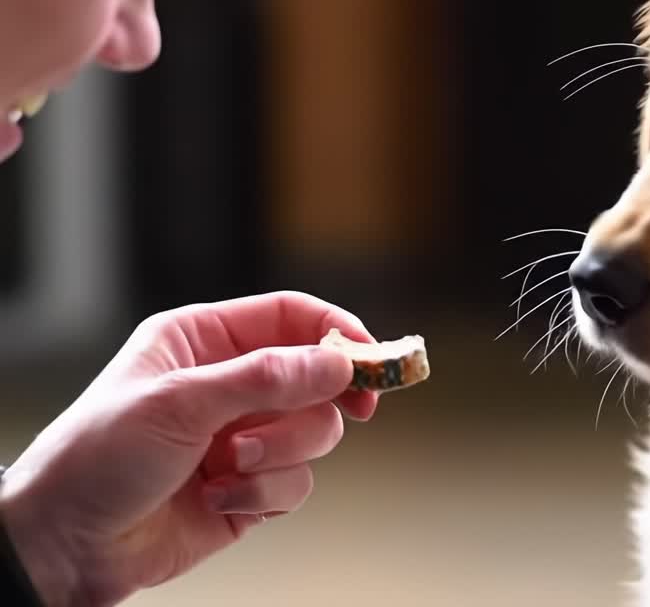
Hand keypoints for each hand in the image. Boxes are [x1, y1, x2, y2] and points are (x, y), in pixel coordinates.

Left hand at [0, 291, 379, 606]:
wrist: (63, 546)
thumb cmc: (96, 458)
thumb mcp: (178, 402)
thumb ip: (265, 378)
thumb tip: (339, 363)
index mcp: (204, 341)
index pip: (290, 318)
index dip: (337, 333)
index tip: (372, 360)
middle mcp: (229, 385)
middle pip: (317, 378)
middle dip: (315, 405)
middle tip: (356, 412)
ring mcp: (242, 438)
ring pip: (314, 434)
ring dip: (279, 455)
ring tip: (228, 467)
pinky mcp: (250, 489)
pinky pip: (295, 483)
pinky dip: (264, 494)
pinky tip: (216, 498)